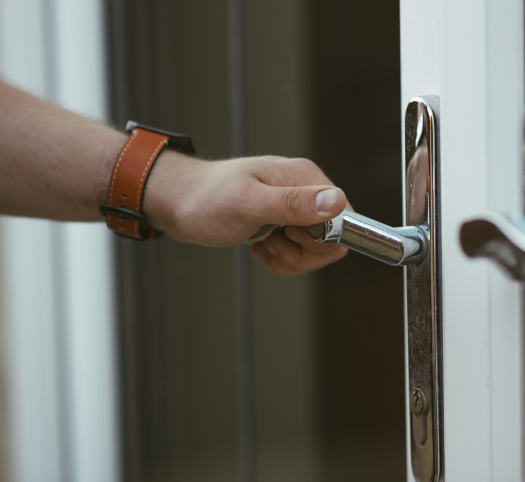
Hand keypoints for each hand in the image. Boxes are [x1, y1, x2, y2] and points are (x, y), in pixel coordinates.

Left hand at [143, 151, 348, 274]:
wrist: (178, 203)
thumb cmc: (206, 199)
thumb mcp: (248, 204)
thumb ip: (292, 204)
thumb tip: (336, 202)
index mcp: (305, 178)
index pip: (345, 218)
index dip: (322, 239)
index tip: (290, 236)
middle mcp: (305, 191)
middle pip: (333, 239)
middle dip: (303, 254)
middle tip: (272, 242)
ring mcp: (295, 208)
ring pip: (316, 251)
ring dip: (289, 258)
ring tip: (262, 244)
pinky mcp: (284, 223)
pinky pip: (299, 254)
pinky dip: (280, 259)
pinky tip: (259, 247)